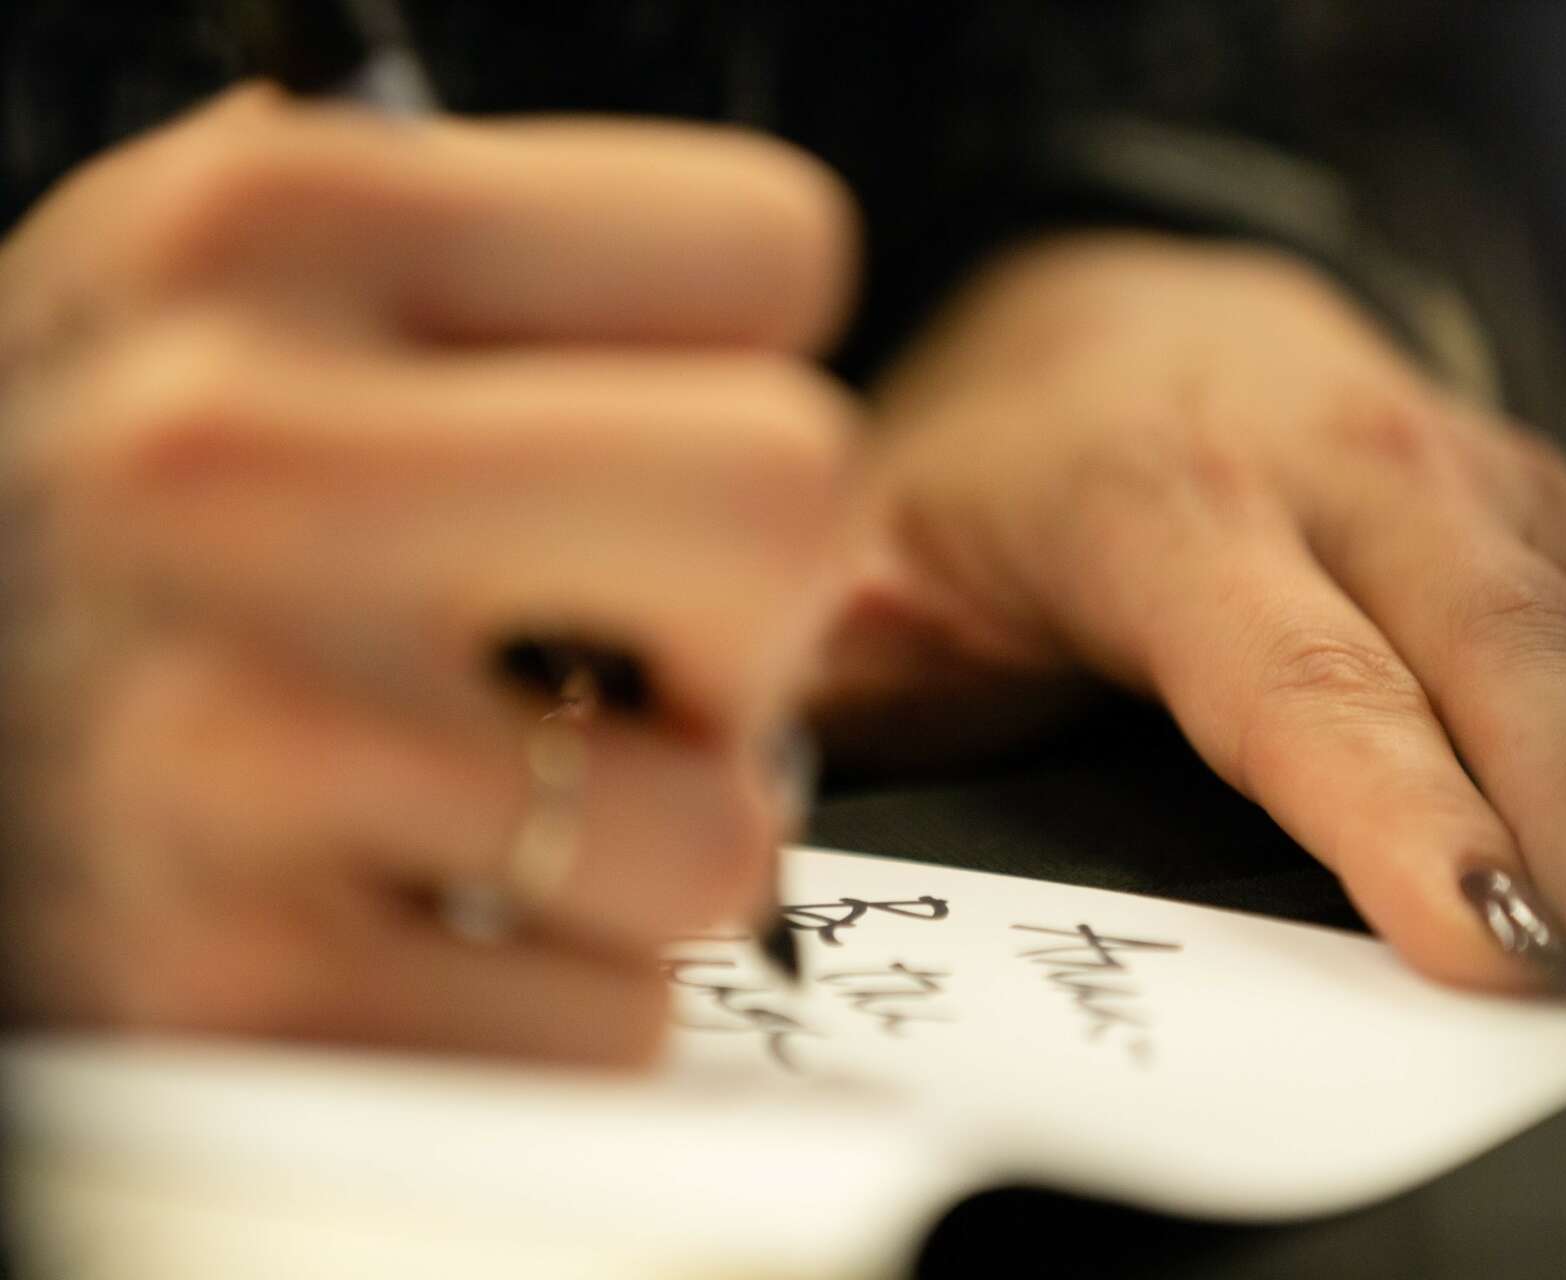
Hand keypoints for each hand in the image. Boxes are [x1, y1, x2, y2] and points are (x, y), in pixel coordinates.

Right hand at [0, 86, 858, 1060]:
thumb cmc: (118, 509)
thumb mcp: (254, 296)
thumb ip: (516, 310)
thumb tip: (814, 480)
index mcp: (274, 219)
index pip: (768, 247)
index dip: (744, 378)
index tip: (649, 452)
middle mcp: (229, 452)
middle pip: (792, 500)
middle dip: (752, 612)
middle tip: (628, 654)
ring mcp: (230, 736)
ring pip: (728, 831)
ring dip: (642, 842)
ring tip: (478, 799)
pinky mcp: (227, 987)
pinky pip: (612, 1026)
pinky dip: (551, 999)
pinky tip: (409, 920)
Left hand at [817, 232, 1565, 997]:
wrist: (1103, 317)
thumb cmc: (993, 455)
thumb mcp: (866, 549)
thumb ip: (827, 670)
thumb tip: (757, 792)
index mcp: (1159, 497)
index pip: (1299, 679)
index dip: (1396, 814)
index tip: (1484, 941)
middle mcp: (1330, 462)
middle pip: (1498, 638)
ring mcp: (1444, 459)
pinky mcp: (1514, 479)